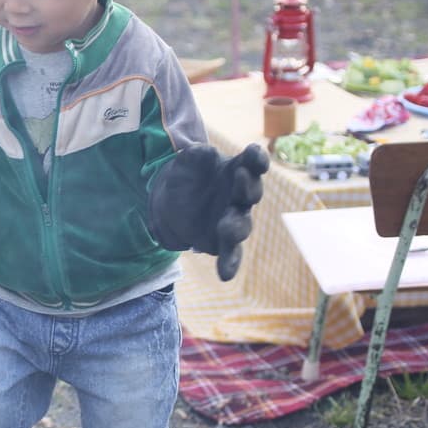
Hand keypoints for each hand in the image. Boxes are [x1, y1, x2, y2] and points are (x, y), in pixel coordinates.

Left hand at [147, 143, 268, 280]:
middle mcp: (241, 197)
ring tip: (226, 228)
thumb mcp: (188, 160)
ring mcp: (234, 220)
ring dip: (236, 227)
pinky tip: (225, 275)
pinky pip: (231, 254)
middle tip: (240, 176)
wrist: (170, 199)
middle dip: (247, 187)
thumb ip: (198, 155)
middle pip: (251, 193)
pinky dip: (230, 264)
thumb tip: (208, 153)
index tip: (253, 152)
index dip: (256, 158)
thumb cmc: (188, 174)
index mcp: (238, 170)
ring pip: (242, 225)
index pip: (254, 163)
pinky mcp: (222, 242)